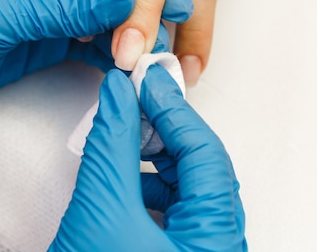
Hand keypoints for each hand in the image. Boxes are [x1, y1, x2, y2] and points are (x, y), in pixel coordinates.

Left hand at [0, 0, 191, 144]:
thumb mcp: (13, 5)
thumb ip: (73, 2)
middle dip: (142, 9)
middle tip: (171, 31)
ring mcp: (48, 12)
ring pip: (100, 20)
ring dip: (126, 35)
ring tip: (154, 53)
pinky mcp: (43, 43)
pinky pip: (85, 46)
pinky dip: (106, 55)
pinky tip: (126, 64)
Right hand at [49, 65, 246, 251]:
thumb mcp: (101, 211)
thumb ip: (113, 144)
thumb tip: (119, 96)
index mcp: (214, 242)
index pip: (207, 154)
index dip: (175, 110)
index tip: (149, 81)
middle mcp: (215, 249)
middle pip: (203, 171)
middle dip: (166, 132)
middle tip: (137, 102)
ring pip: (190, 190)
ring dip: (157, 158)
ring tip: (127, 138)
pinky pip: (175, 210)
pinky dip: (151, 184)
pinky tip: (127, 177)